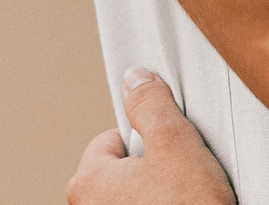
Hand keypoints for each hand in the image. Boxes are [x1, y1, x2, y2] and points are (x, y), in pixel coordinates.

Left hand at [69, 69, 233, 204]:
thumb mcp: (175, 142)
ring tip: (181, 198)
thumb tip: (135, 77)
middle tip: (177, 177)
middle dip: (148, 168)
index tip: (168, 153)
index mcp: (87, 181)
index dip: (146, 139)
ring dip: (153, 193)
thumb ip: (151, 104)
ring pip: (130, 196)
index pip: (112, 139)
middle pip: (119, 170)